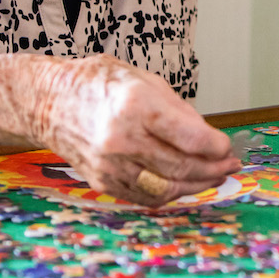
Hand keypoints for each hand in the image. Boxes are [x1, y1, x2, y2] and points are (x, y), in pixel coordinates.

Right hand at [25, 53, 240, 204]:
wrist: (48, 102)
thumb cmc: (99, 84)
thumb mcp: (145, 80)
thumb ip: (180, 112)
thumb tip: (210, 140)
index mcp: (136, 104)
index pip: (190, 137)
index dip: (217, 147)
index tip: (227, 147)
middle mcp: (121, 138)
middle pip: (181, 166)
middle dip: (213, 169)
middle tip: (230, 165)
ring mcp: (109, 164)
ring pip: (166, 188)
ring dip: (197, 185)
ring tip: (214, 177)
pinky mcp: (101, 181)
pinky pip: (145, 197)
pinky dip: (170, 193)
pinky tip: (185, 184)